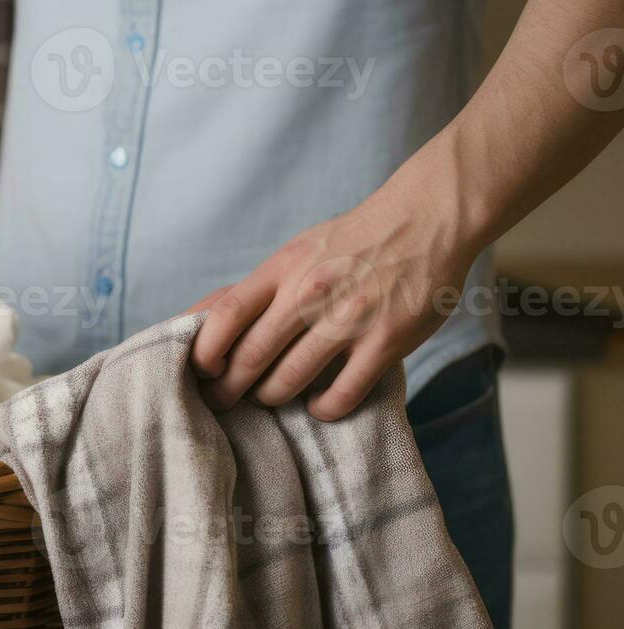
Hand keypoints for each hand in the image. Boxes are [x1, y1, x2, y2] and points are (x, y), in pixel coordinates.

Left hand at [187, 191, 475, 420]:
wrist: (426, 219)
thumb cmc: (354, 241)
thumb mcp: (299, 250)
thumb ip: (262, 286)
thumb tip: (203, 316)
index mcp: (284, 268)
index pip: (226, 314)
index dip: (205, 350)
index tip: (202, 369)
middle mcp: (310, 293)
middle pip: (251, 355)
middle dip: (228, 388)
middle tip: (222, 401)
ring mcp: (349, 318)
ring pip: (290, 380)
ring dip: (272, 398)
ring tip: (269, 398)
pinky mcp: (386, 341)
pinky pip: (341, 395)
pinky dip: (322, 410)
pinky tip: (318, 406)